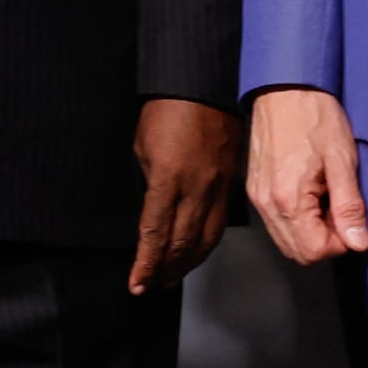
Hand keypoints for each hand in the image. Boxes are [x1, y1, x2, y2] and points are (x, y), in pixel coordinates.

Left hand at [129, 98, 242, 295]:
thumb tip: (156, 208)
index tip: (137, 283)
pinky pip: (220, 222)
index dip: (146, 263)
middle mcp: (197, 188)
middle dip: (165, 268)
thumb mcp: (143, 146)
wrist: (203, 83)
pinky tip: (196, 251)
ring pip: (206, 238)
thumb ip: (151, 182)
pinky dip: (206, 243)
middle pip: (182, 242)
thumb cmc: (166, 108)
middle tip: (153, 285)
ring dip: (188, 262)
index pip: (156, 233)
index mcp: (169, 179)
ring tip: (173, 276)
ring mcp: (218, 186)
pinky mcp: (231, 181)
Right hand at [247, 86, 367, 264]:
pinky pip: (278, 224)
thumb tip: (358, 242)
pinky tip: (310, 194)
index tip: (350, 217)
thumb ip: (349, 206)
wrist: (285, 88)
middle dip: (325, 240)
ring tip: (325, 198)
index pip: (315, 251)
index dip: (340, 242)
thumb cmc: (314, 116)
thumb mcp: (342, 160)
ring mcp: (258, 199)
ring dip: (311, 231)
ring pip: (287, 241)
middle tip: (340, 208)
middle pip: (299, 253)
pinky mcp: (256, 191)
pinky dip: (297, 220)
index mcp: (288, 200)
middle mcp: (268, 205)